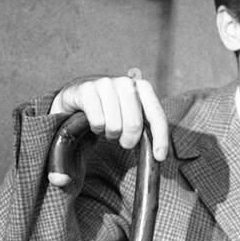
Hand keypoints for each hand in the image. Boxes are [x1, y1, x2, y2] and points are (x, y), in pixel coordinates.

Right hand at [49, 72, 168, 160]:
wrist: (78, 98)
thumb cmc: (109, 111)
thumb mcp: (131, 118)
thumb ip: (146, 130)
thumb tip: (160, 156)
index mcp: (142, 88)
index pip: (156, 116)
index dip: (160, 138)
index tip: (159, 157)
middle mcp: (126, 83)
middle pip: (134, 124)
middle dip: (129, 140)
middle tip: (123, 141)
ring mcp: (105, 83)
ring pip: (114, 125)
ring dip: (110, 134)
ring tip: (106, 127)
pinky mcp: (87, 89)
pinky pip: (97, 121)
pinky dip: (96, 128)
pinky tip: (93, 121)